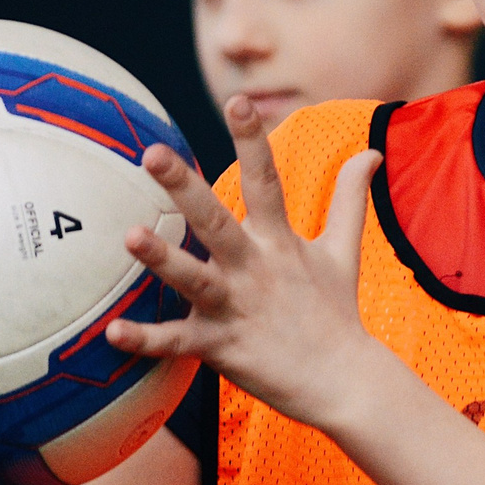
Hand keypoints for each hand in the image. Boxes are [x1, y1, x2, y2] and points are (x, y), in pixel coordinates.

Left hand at [102, 94, 383, 428]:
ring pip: (193, 279)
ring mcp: (237, 308)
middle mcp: (255, 269)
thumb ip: (350, 198)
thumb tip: (373, 151)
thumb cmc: (335, 313)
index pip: (266, 181)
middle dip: (185, 188)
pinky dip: (145, 340)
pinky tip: (111, 333)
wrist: (345, 382)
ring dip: (162, 259)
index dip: (252, 140)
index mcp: (279, 241)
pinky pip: (177, 343)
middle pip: (216, 222)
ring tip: (127, 236)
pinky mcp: (222, 347)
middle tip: (152, 154)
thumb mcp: (344, 250)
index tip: (237, 101)